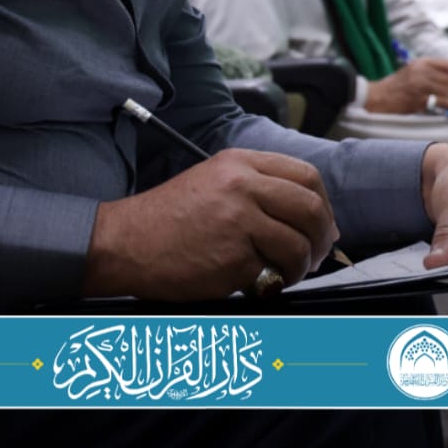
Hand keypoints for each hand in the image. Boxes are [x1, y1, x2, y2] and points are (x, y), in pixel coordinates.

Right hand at [83, 149, 338, 299]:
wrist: (125, 242)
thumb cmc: (168, 219)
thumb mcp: (214, 183)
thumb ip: (260, 191)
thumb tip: (315, 220)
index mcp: (239, 164)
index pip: (306, 176)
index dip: (322, 205)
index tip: (322, 225)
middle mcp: (242, 186)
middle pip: (310, 209)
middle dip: (321, 238)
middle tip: (314, 255)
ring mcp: (238, 222)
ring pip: (298, 245)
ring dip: (300, 267)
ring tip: (283, 274)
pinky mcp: (231, 258)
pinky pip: (270, 272)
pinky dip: (269, 283)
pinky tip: (254, 282)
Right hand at [364, 57, 447, 114]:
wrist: (377, 98)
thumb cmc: (394, 86)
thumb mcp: (410, 71)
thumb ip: (427, 71)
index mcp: (420, 63)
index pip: (447, 64)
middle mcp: (421, 71)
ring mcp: (420, 85)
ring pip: (447, 90)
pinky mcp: (420, 99)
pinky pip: (442, 102)